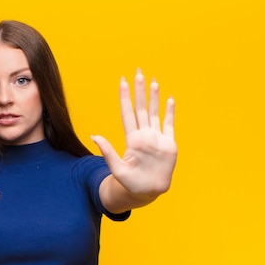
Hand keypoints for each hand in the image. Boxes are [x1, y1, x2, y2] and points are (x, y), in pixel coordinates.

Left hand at [92, 69, 176, 196]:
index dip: (125, 98)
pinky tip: (169, 100)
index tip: (122, 82)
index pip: (127, 113)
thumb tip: (94, 136)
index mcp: (132, 139)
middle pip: (141, 108)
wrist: (146, 192)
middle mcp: (144, 135)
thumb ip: (107, 151)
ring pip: (154, 113)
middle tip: (138, 72)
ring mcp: (157, 138)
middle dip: (139, 90)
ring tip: (153, 81)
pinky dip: (170, 112)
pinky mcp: (169, 145)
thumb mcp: (116, 168)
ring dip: (154, 98)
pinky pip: (169, 125)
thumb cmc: (130, 183)